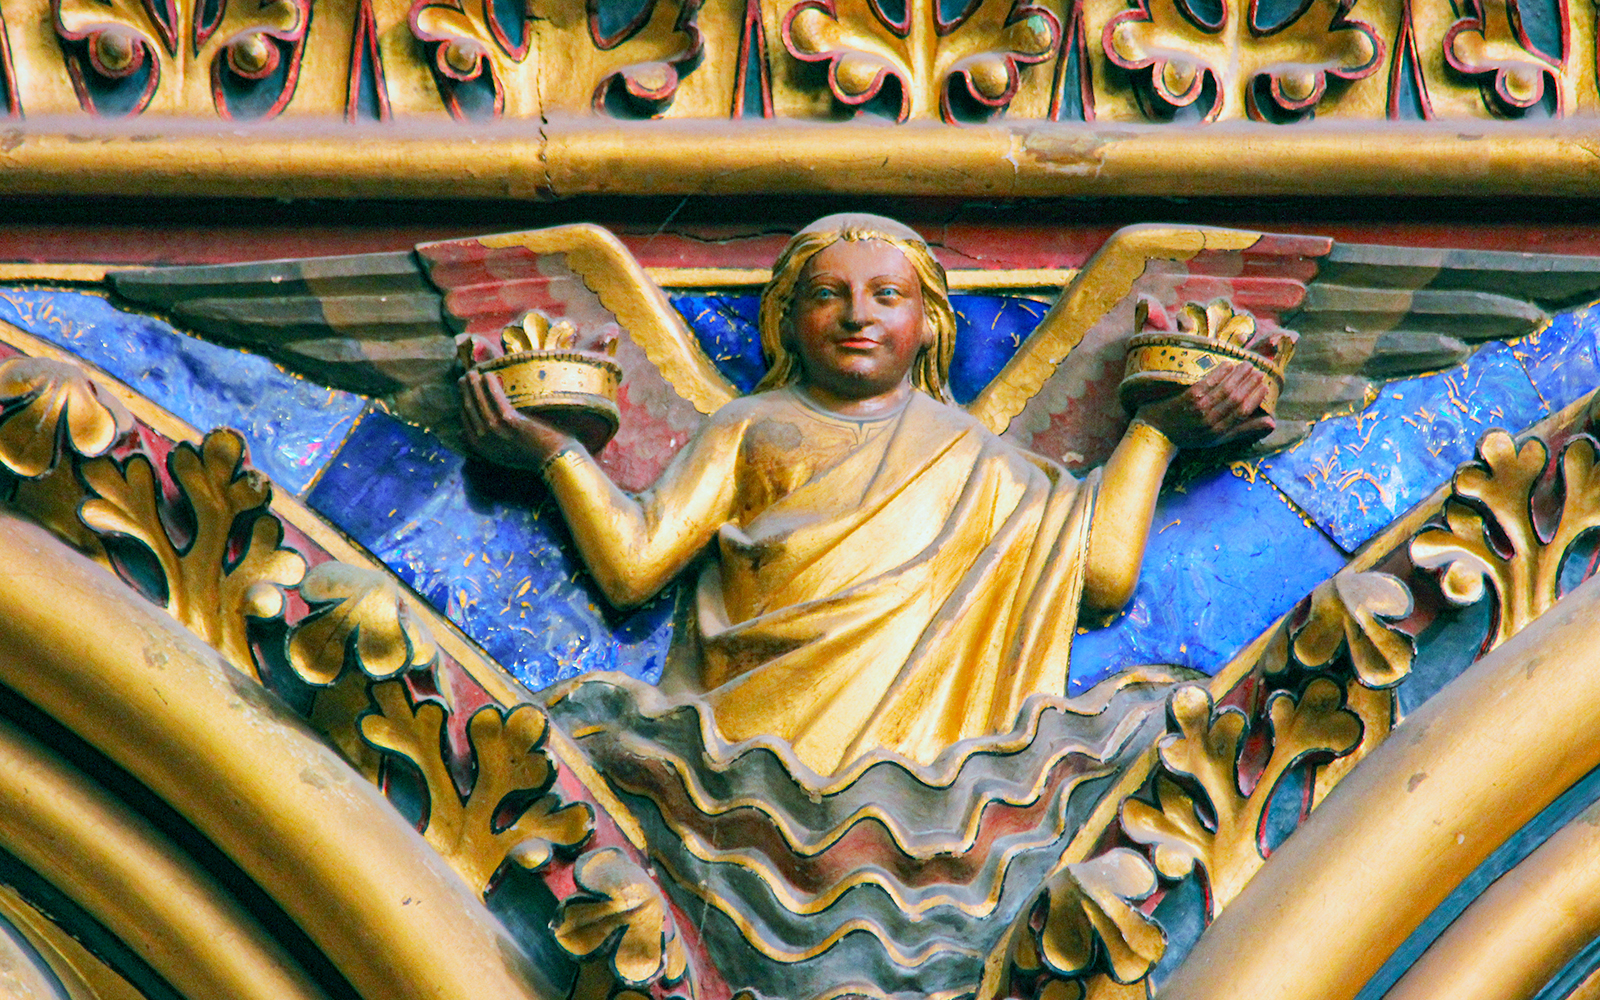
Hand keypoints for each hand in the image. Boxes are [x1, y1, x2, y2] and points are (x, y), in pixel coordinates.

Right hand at [459, 369, 574, 468]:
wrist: (555, 459)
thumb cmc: (531, 454)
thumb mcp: (499, 453)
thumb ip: (482, 442)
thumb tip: (459, 432)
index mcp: (481, 447)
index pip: (465, 419)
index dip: (463, 401)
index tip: (463, 388)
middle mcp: (484, 440)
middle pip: (470, 409)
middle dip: (465, 390)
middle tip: (466, 375)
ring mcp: (497, 431)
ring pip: (480, 403)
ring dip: (475, 385)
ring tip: (474, 372)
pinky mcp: (511, 423)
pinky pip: (497, 400)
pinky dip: (491, 386)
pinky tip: (488, 375)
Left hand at [1136, 362, 1274, 448]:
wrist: (1157, 433)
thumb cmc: (1189, 436)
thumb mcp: (1217, 439)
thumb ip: (1243, 430)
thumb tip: (1272, 423)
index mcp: (1220, 431)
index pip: (1244, 411)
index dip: (1256, 398)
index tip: (1265, 386)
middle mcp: (1211, 420)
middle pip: (1236, 398)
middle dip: (1250, 383)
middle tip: (1259, 371)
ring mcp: (1199, 408)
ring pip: (1224, 389)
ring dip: (1238, 375)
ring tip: (1248, 364)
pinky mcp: (1187, 398)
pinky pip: (1208, 383)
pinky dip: (1220, 373)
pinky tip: (1228, 364)